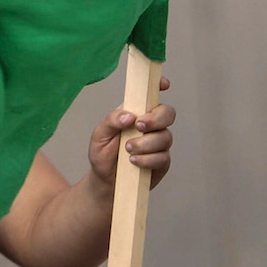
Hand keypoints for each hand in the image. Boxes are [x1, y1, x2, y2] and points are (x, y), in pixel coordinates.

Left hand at [87, 76, 174, 192]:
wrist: (104, 182)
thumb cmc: (102, 154)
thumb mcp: (99, 135)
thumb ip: (112, 120)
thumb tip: (129, 115)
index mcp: (137, 112)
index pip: (152, 95)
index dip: (160, 86)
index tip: (163, 84)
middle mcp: (151, 125)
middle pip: (167, 113)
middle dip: (155, 119)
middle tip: (138, 126)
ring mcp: (159, 144)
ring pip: (165, 137)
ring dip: (146, 143)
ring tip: (128, 151)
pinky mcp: (162, 162)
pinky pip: (163, 157)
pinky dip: (148, 159)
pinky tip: (134, 162)